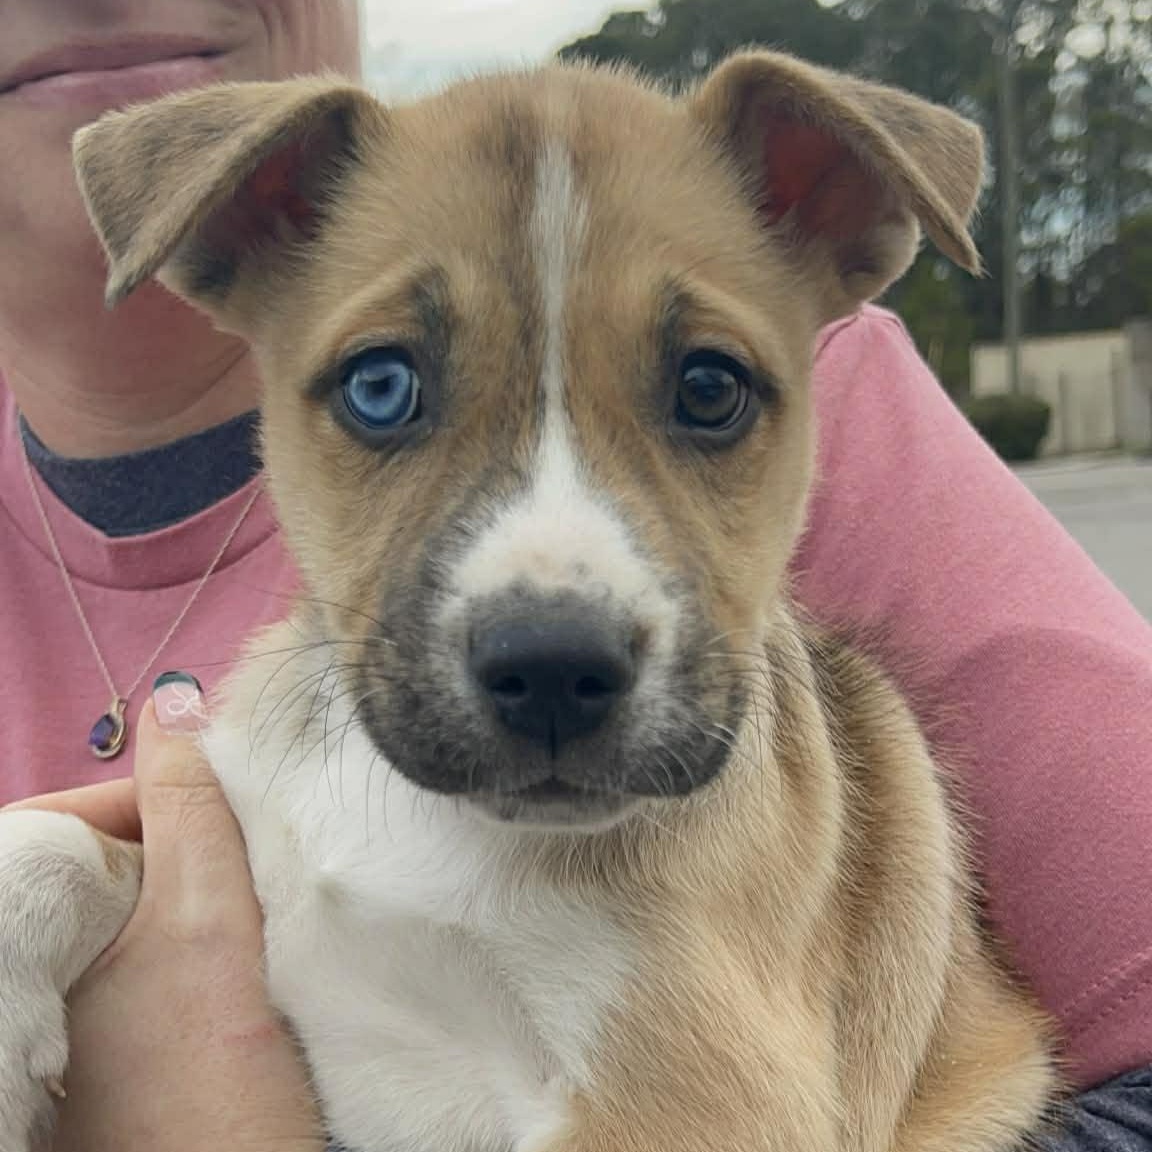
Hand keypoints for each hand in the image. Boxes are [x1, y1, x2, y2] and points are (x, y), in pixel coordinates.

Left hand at [9, 675, 323, 1151]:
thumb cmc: (213, 1081)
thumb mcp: (210, 923)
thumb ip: (193, 805)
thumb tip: (173, 701)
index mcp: (24, 937)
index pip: (65, 819)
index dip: (151, 794)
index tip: (223, 798)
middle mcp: (33, 973)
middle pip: (104, 860)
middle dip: (179, 839)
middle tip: (249, 850)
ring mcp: (67, 1011)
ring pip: (130, 904)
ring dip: (192, 885)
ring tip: (252, 894)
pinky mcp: (107, 1043)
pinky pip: (141, 952)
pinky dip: (190, 933)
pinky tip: (238, 951)